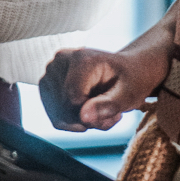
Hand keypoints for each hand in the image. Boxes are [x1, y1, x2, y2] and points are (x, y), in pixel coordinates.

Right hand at [39, 46, 153, 132]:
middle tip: (113, 113)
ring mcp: (50, 71)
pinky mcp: (47, 83)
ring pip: (59, 116)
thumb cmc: (132, 79)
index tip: (115, 113)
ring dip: (83, 122)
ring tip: (104, 110)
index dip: (93, 115)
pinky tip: (92, 111)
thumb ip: (108, 105)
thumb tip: (83, 117)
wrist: (128, 71)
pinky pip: (55, 117)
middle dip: (89, 120)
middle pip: (65, 110)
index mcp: (80, 58)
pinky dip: (74, 121)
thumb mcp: (129, 94)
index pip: (73, 101)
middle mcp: (59, 60)